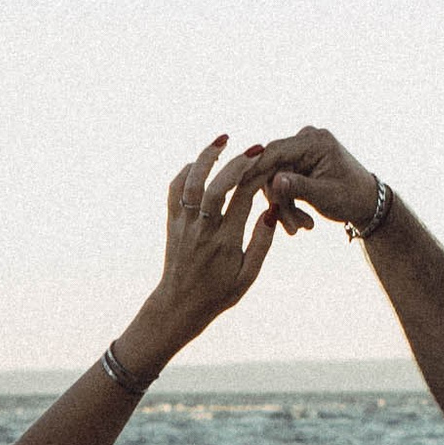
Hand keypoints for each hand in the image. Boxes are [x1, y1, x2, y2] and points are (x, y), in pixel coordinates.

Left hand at [123, 136, 280, 370]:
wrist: (179, 306)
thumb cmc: (219, 294)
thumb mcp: (248, 276)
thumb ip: (261, 243)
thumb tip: (270, 211)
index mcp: (225, 243)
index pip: (242, 200)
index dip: (257, 178)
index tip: (270, 162)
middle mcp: (202, 230)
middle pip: (216, 187)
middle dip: (236, 164)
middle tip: (254, 148)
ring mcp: (184, 224)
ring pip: (191, 183)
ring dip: (207, 158)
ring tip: (223, 139)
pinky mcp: (172, 222)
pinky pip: (175, 190)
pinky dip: (186, 172)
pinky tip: (200, 162)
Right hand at [249, 125, 376, 235]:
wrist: (369, 203)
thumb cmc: (353, 198)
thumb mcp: (326, 196)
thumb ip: (299, 187)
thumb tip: (273, 181)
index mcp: (315, 141)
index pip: (275, 152)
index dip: (255, 170)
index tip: (240, 190)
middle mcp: (306, 138)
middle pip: (273, 167)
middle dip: (279, 199)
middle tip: (290, 228)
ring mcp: (302, 149)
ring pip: (275, 177)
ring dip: (285, 205)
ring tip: (301, 228)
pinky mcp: (299, 160)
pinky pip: (282, 180)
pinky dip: (288, 202)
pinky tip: (300, 221)